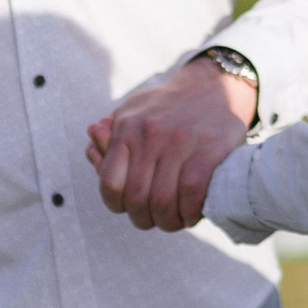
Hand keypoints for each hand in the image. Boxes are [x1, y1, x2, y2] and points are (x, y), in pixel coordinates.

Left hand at [84, 60, 256, 232]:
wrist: (215, 85)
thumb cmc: (168, 106)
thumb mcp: (132, 111)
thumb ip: (110, 137)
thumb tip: (92, 154)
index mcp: (127, 128)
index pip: (110, 184)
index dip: (117, 205)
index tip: (130, 207)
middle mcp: (150, 134)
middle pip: (137, 199)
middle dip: (145, 219)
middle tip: (155, 219)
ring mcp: (180, 142)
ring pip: (163, 202)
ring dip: (169, 221)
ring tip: (175, 220)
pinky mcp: (209, 149)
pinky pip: (192, 194)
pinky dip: (190, 212)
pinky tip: (192, 212)